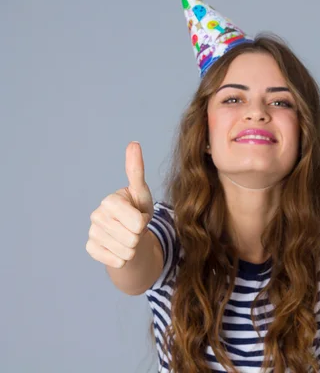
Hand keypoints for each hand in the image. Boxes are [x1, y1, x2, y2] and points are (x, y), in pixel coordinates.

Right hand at [86, 142, 154, 267]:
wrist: (129, 235)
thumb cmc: (137, 211)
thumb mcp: (142, 193)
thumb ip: (137, 171)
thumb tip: (133, 143)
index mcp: (110, 200)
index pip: (137, 222)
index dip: (144, 222)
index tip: (139, 215)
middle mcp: (96, 215)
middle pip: (133, 238)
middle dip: (139, 236)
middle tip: (134, 228)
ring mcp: (92, 233)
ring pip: (127, 251)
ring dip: (133, 248)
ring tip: (128, 237)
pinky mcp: (91, 249)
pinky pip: (117, 261)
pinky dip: (124, 258)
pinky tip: (119, 248)